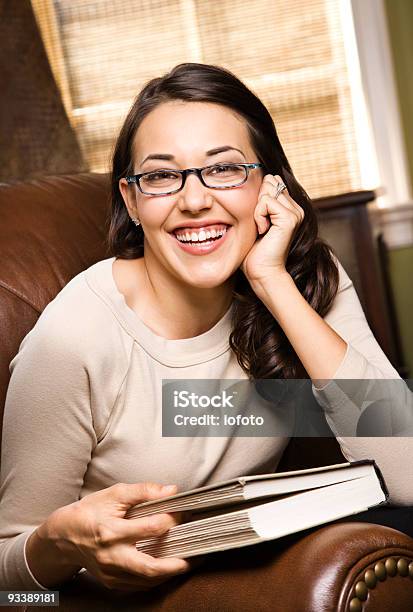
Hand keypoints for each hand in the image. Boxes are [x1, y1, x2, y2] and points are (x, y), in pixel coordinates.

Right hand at [46, 482, 192, 590]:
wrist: (63, 537)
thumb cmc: (89, 512)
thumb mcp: (114, 494)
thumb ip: (143, 491)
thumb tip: (170, 490)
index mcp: (111, 532)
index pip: (150, 528)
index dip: (170, 520)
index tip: (183, 512)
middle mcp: (112, 556)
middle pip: (149, 567)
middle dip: (176, 565)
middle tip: (196, 556)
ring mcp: (111, 573)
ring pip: (147, 580)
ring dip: (170, 573)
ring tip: (188, 561)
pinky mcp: (112, 582)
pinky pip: (139, 585)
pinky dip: (156, 578)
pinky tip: (167, 567)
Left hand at [241, 174, 303, 284]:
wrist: (261, 272)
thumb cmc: (254, 251)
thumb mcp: (254, 220)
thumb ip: (258, 201)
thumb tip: (256, 180)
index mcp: (289, 207)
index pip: (271, 181)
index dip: (258, 196)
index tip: (257, 219)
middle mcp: (296, 208)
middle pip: (270, 182)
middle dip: (257, 201)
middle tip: (259, 224)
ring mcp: (295, 213)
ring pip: (267, 191)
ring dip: (256, 210)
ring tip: (261, 229)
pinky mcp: (290, 218)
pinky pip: (266, 201)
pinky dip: (258, 215)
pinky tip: (263, 231)